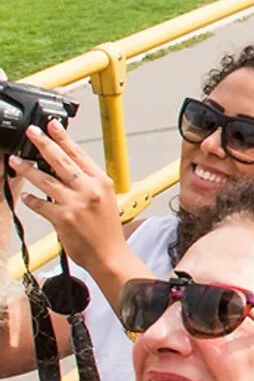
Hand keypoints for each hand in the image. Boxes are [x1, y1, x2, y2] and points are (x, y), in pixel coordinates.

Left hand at [8, 121, 127, 271]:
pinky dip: (31, 200)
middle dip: (43, 143)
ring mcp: (76, 203)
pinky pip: (40, 204)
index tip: (52, 126)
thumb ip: (86, 184)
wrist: (109, 254)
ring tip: (15, 160)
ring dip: (27, 169)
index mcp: (102, 182)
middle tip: (31, 132)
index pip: (79, 154)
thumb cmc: (107, 230)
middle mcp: (90, 189)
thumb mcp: (105, 200)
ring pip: (46, 180)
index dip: (64, 138)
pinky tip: (26, 197)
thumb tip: (62, 171)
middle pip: (61, 161)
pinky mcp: (63, 218)